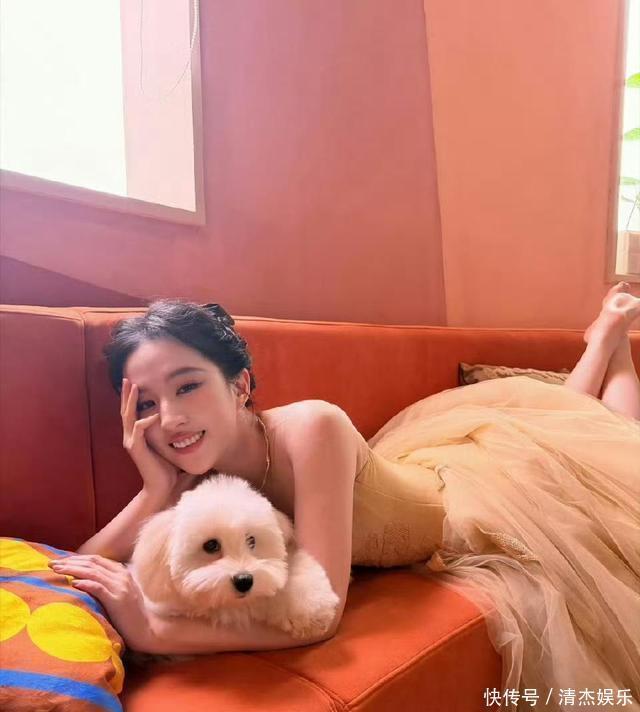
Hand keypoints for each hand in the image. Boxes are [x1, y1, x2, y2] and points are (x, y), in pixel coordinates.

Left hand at [48, 554, 153, 651]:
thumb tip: (86, 582)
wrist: (148, 629)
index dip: (77, 558)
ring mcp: (120, 587)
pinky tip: (74, 583)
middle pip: (92, 563)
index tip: (60, 561)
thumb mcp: (122, 594)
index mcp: (122, 572)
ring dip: (73, 570)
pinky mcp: (118, 600)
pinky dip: (86, 584)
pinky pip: (99, 588)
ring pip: (93, 572)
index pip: (96, 560)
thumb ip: (110, 584)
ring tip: (57, 570)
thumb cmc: (132, 615)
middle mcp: (121, 576)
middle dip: (70, 562)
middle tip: (51, 564)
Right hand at [121, 377, 181, 495]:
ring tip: (134, 387)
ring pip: (128, 417)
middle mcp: (131, 437)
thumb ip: (172, 433)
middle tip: (127, 378)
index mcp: (138, 435)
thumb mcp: (170, 445)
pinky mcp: (136, 449)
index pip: (132, 412)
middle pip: (126, 411)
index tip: (135, 383)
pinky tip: (154, 415)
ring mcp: (132, 443)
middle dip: (127, 394)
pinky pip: (138, 430)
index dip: (132, 398)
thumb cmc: (169, 468)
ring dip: (131, 401)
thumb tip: (187, 421)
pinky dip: (145, 421)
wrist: (163, 488)